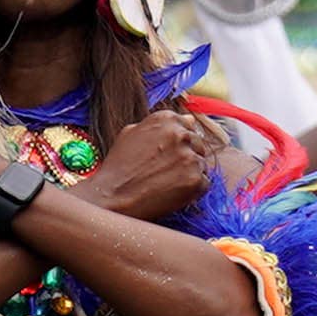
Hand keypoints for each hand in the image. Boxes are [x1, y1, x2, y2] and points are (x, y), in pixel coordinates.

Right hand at [81, 109, 215, 224]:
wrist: (112, 197)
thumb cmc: (118, 167)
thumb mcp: (131, 134)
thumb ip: (159, 124)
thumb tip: (189, 118)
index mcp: (166, 119)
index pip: (188, 125)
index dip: (179, 142)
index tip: (169, 154)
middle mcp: (181, 134)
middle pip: (198, 144)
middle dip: (187, 156)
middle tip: (166, 171)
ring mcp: (190, 157)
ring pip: (202, 164)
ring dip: (190, 173)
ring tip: (166, 183)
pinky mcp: (196, 180)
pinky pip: (204, 183)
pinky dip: (192, 190)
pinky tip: (172, 192)